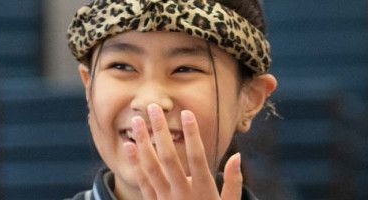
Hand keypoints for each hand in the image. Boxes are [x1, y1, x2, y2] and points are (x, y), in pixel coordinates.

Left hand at [126, 104, 244, 199]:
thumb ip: (234, 182)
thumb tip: (237, 157)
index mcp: (204, 190)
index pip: (196, 157)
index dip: (192, 134)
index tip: (186, 113)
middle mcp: (182, 193)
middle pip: (168, 157)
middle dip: (160, 131)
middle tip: (153, 108)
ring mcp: (165, 199)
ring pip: (151, 167)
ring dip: (142, 143)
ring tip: (136, 121)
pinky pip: (142, 181)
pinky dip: (135, 163)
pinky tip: (130, 146)